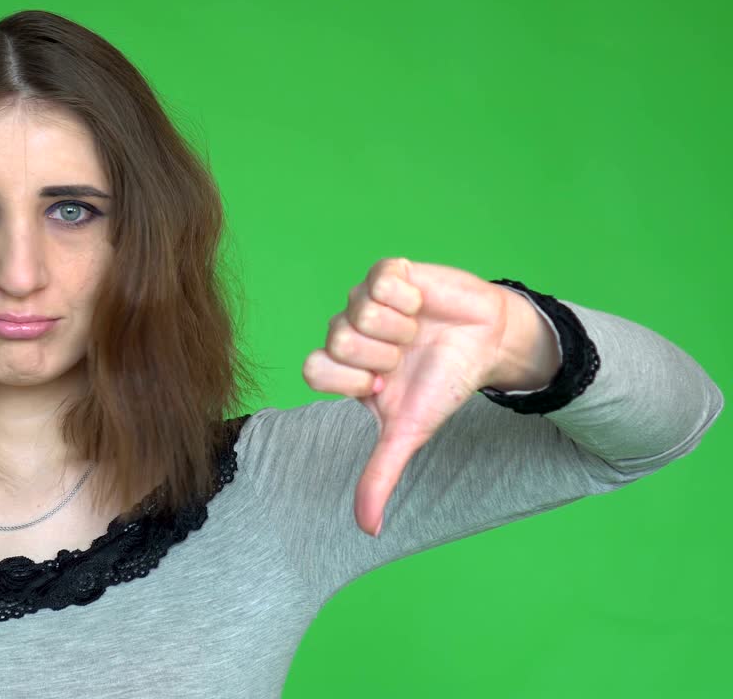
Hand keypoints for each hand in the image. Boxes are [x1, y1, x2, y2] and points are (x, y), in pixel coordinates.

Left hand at [302, 257, 513, 536]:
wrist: (486, 344)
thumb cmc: (441, 384)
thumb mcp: (410, 432)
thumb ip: (381, 474)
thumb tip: (366, 528)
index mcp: (341, 369)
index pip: (313, 369)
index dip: (354, 379)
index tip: (383, 384)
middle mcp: (345, 332)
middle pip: (337, 339)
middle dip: (384, 354)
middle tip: (405, 356)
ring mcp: (363, 300)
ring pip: (361, 310)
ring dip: (401, 327)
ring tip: (417, 332)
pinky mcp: (388, 272)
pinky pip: (383, 279)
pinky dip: (411, 297)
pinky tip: (422, 305)